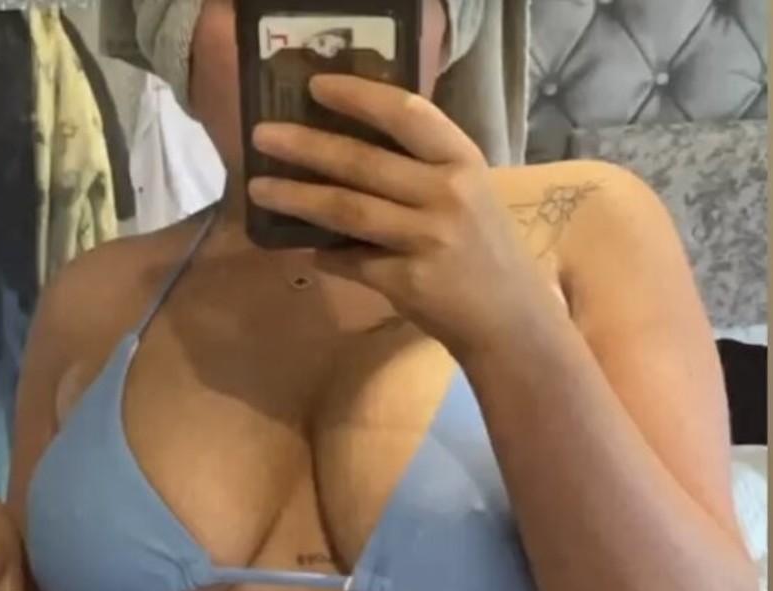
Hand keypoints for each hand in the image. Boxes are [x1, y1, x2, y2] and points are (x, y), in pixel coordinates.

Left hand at [248, 75, 539, 359]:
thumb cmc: (487, 254)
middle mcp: (447, 195)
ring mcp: (427, 240)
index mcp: (464, 162)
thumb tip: (349, 152)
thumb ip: (424, 171)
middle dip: (306, 146)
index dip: (359, 96)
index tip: (316, 86)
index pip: (407, 114)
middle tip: (263, 136)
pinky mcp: (408, 282)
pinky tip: (305, 249)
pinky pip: (352, 261)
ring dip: (297, 198)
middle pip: (363, 163)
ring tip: (259, 188)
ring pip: (348, 211)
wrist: (513, 322)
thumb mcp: (471, 195)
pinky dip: (325, 255)